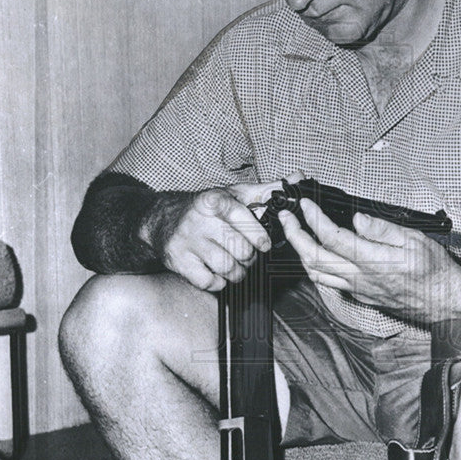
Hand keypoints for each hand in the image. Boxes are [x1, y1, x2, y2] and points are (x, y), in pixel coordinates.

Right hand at [154, 175, 299, 290]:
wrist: (162, 220)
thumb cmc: (207, 209)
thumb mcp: (235, 195)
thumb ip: (267, 190)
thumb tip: (298, 177)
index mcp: (215, 200)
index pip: (244, 221)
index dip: (259, 237)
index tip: (263, 245)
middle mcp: (199, 219)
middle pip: (240, 250)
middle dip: (249, 257)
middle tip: (246, 254)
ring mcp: (187, 241)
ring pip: (227, 268)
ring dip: (236, 272)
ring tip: (233, 263)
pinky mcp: (178, 260)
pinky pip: (209, 281)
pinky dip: (217, 282)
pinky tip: (216, 271)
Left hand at [279, 198, 460, 322]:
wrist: (445, 301)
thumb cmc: (436, 270)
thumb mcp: (415, 240)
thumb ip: (382, 229)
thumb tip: (358, 218)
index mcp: (373, 261)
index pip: (332, 237)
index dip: (314, 219)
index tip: (306, 205)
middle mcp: (360, 278)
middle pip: (314, 258)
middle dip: (294, 235)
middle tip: (287, 217)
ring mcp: (358, 289)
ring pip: (316, 273)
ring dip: (299, 252)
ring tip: (294, 233)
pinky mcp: (360, 295)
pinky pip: (328, 282)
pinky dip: (314, 266)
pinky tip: (314, 254)